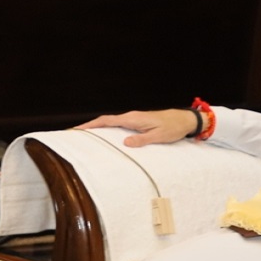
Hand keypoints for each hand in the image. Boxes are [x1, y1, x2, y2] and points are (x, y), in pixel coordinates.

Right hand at [74, 109, 195, 146]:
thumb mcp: (159, 136)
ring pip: (112, 123)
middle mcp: (131, 117)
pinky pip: (119, 126)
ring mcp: (134, 119)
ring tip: (86, 136)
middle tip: (75, 134)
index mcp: (133, 118)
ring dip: (99, 128)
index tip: (78, 129)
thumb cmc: (173, 127)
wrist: (185, 119)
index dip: (91, 125)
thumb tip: (125, 143)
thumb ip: (142, 140)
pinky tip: (106, 137)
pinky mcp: (138, 122)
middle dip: (90, 126)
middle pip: (106, 121)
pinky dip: (109, 129)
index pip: (107, 121)